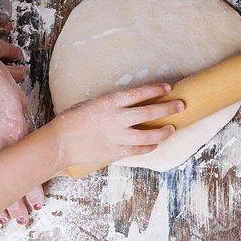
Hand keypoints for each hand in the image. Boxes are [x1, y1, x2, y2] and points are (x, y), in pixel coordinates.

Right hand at [0, 20, 40, 223]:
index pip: (27, 166)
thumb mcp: (19, 99)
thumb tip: (32, 142)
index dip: (33, 187)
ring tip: (4, 219)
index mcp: (14, 129)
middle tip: (24, 219)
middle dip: (16, 201)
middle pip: (8, 179)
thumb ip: (26, 124)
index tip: (39, 202)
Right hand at [48, 83, 182, 169]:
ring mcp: (117, 136)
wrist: (59, 142)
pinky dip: (149, 146)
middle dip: (168, 108)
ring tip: (172, 128)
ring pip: (148, 134)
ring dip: (163, 131)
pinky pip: (138, 149)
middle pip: (150, 112)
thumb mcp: (92, 104)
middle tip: (181, 105)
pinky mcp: (115, 152)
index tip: (168, 88)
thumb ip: (112, 105)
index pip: (139, 93)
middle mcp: (116, 118)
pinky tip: (156, 144)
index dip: (156, 90)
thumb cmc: (72, 120)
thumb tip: (131, 105)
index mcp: (109, 102)